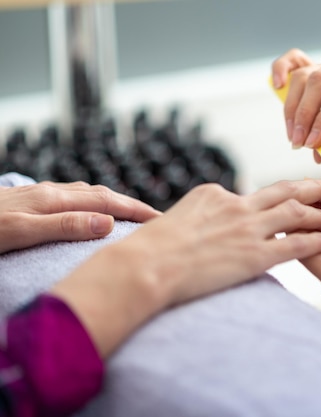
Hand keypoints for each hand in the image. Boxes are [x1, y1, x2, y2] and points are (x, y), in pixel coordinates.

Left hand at [0, 181, 160, 253]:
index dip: (136, 210)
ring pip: (85, 194)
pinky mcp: (27, 201)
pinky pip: (70, 198)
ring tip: (128, 215)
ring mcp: (37, 195)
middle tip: (155, 218)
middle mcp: (49, 193)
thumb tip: (108, 222)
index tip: (162, 220)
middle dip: (130, 204)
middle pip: (100, 193)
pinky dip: (90, 203)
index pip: (106, 201)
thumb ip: (63, 226)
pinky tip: (87, 211)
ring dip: (111, 201)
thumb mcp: (18, 232)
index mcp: (52, 200)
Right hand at [123, 179, 320, 305]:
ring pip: (297, 213)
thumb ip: (199, 216)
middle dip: (313, 188)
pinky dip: (319, 241)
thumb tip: (201, 222)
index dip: (282, 195)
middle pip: (285, 190)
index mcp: (216, 194)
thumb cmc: (150, 249)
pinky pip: (297, 245)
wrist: (144, 267)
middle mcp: (236, 205)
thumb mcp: (176, 218)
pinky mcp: (254, 255)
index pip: (257, 193)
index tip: (297, 196)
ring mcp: (247, 229)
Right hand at [271, 47, 320, 163]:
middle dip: (306, 114)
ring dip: (294, 109)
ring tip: (294, 137)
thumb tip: (317, 146)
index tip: (313, 143)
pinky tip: (277, 85)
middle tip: (300, 143)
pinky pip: (296, 64)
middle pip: (319, 80)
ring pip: (304, 77)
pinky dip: (283, 70)